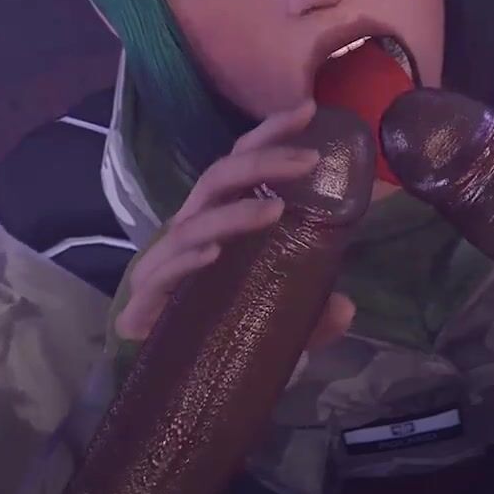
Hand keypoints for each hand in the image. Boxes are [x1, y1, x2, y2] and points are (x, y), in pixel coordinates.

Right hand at [115, 99, 355, 346]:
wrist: (166, 382)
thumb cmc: (220, 329)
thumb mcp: (279, 319)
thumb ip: (312, 315)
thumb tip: (347, 308)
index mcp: (219, 219)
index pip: (242, 165)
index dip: (269, 135)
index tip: (308, 110)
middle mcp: (190, 230)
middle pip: (218, 179)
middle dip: (262, 162)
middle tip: (309, 161)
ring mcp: (166, 262)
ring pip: (196, 221)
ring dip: (236, 214)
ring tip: (277, 211)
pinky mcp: (145, 301)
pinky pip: (165, 272)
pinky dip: (189, 260)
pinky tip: (214, 254)